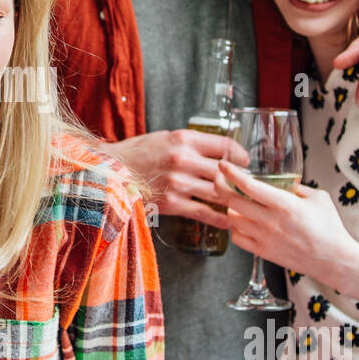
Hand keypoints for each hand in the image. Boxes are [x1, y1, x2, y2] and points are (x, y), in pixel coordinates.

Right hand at [102, 129, 248, 228]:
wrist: (110, 173)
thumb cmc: (138, 153)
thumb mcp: (165, 138)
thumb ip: (190, 143)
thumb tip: (217, 151)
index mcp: (183, 139)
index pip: (225, 145)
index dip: (241, 155)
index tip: (245, 161)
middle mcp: (183, 159)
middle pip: (225, 170)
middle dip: (240, 179)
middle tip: (247, 184)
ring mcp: (178, 183)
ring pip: (218, 192)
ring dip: (233, 199)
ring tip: (242, 203)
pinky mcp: (172, 203)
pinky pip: (204, 212)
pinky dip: (220, 218)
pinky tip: (230, 221)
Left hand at [214, 160, 358, 289]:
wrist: (333, 259)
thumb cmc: (329, 228)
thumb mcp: (318, 198)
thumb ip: (298, 187)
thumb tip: (285, 181)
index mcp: (284, 204)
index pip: (248, 186)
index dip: (231, 173)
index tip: (223, 165)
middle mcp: (270, 221)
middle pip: (232, 201)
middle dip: (221, 187)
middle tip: (221, 180)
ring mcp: (264, 238)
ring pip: (232, 219)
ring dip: (229, 208)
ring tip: (234, 201)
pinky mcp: (263, 252)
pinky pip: (237, 238)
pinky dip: (235, 228)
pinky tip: (242, 223)